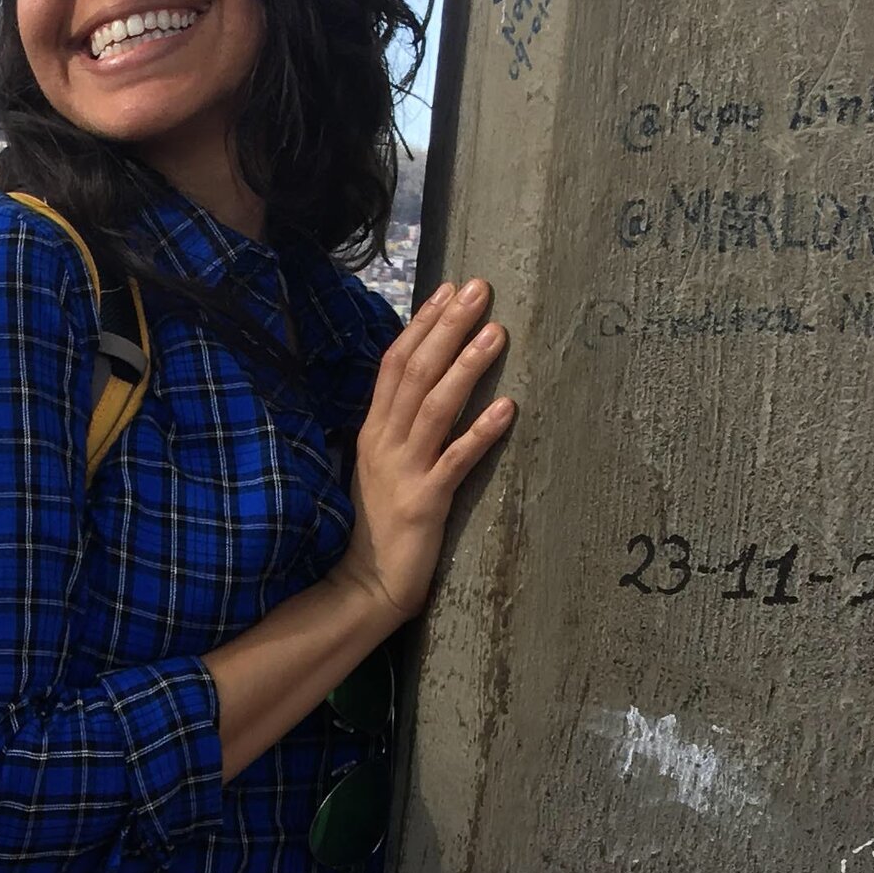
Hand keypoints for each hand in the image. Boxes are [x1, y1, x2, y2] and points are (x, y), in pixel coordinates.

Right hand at [338, 276, 515, 626]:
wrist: (365, 584)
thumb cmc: (379, 525)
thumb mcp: (381, 465)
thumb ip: (398, 427)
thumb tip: (423, 389)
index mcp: (373, 431)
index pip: (394, 364)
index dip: (421, 324)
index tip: (448, 290)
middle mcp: (384, 443)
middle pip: (415, 373)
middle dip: (448, 327)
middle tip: (479, 289)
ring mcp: (404, 471)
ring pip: (435, 407)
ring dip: (466, 366)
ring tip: (497, 332)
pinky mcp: (426, 502)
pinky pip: (456, 460)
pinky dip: (482, 432)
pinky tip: (508, 407)